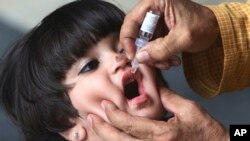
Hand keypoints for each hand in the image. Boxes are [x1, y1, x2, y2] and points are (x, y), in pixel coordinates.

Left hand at [87, 88, 228, 140]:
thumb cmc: (206, 132)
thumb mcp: (189, 110)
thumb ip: (169, 97)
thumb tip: (154, 87)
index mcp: (163, 134)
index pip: (130, 124)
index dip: (114, 115)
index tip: (105, 106)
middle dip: (103, 130)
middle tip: (91, 119)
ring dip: (107, 139)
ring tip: (96, 129)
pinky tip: (114, 139)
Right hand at [120, 0, 220, 68]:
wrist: (217, 29)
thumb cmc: (204, 25)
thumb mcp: (183, 38)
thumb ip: (161, 49)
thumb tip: (140, 57)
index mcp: (156, 3)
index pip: (131, 21)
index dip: (128, 40)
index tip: (134, 56)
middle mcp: (152, 10)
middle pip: (136, 34)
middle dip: (145, 52)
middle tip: (154, 63)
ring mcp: (156, 22)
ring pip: (144, 43)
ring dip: (154, 57)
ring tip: (169, 62)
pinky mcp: (160, 31)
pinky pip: (152, 46)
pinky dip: (159, 56)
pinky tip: (171, 59)